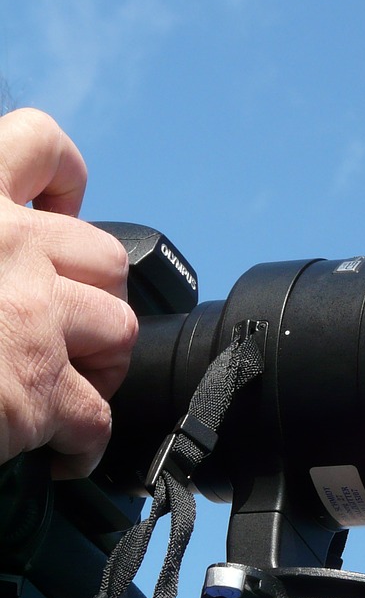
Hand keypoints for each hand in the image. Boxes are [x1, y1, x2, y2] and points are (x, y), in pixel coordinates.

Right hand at [0, 108, 134, 475]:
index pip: (36, 143)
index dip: (59, 179)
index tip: (51, 211)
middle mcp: (5, 245)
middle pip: (102, 256)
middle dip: (93, 294)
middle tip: (64, 325)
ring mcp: (31, 316)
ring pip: (119, 329)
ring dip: (101, 362)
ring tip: (66, 383)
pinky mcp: (38, 389)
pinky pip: (96, 415)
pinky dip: (85, 441)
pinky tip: (59, 454)